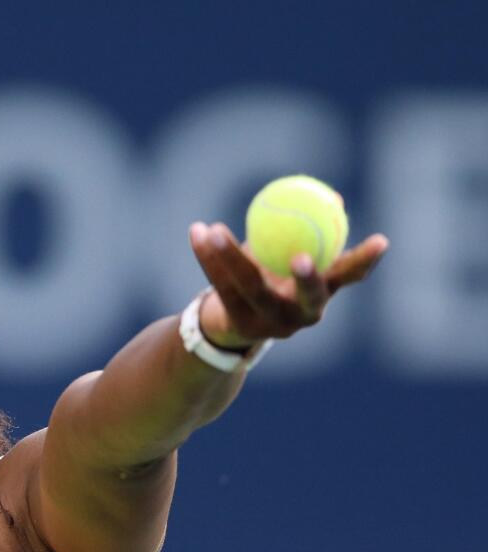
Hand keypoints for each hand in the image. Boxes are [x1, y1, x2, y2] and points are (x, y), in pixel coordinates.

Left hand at [187, 221, 389, 349]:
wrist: (234, 320)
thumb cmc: (273, 277)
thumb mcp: (295, 254)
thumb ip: (311, 231)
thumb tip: (334, 199)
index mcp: (323, 292)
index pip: (350, 276)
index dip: (365, 260)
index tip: (381, 240)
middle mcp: (302, 314)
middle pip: (308, 298)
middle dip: (309, 279)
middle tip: (300, 256)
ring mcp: (270, 323)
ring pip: (251, 287)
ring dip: (232, 255)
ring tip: (216, 229)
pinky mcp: (239, 324)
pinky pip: (221, 284)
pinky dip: (208, 256)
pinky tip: (197, 231)